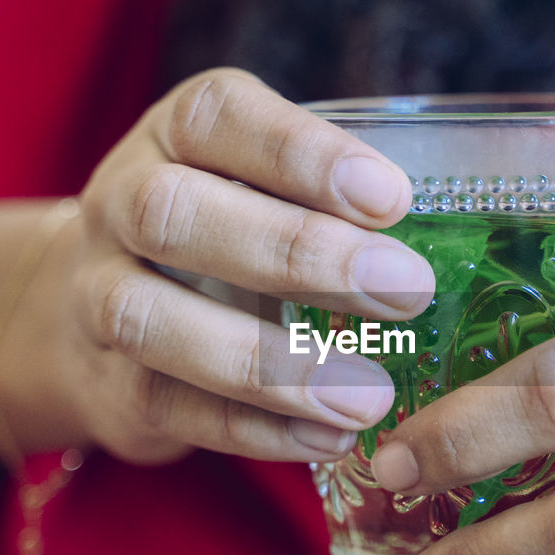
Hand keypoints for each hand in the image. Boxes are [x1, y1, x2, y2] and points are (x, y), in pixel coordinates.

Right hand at [18, 68, 432, 464]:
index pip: (218, 116)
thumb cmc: (226, 237)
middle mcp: (121, 203)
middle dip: (296, 253)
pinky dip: (252, 428)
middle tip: (406, 292)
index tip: (392, 199)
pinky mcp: (106, 382)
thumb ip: (333, 200)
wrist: (94, 314)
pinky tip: (328, 438)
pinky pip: (164, 405)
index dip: (301, 154)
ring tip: (368, 396)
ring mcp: (96, 294)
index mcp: (174, 136)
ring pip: (149, 318)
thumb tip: (460, 232)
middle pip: (175, 212)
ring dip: (269, 364)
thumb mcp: (265, 193)